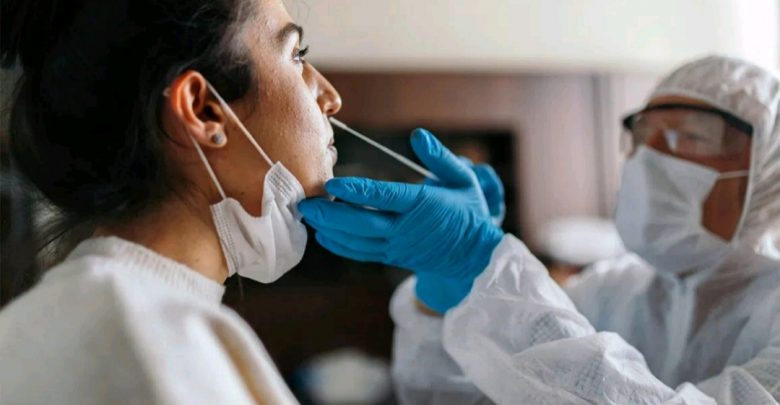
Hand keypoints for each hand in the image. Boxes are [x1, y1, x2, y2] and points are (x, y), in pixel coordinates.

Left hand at [298, 129, 503, 312]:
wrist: (473, 257)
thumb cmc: (468, 212)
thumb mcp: (463, 179)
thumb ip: (439, 157)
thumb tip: (418, 135)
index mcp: (422, 205)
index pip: (385, 197)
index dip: (357, 191)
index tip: (333, 184)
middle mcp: (406, 228)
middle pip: (363, 223)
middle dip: (332, 215)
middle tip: (306, 204)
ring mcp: (397, 246)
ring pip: (358, 240)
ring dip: (331, 229)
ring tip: (309, 216)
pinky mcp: (392, 257)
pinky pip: (362, 253)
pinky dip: (341, 245)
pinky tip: (324, 235)